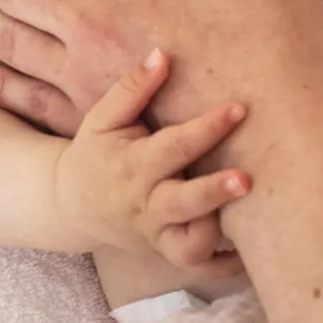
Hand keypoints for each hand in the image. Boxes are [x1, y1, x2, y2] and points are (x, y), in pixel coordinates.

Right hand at [53, 47, 249, 277]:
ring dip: (217, 233)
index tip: (238, 109)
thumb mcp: (104, 117)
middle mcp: (146, 204)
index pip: (173, 146)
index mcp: (134, 165)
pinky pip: (197, 268)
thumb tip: (162, 54)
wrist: (72, 204)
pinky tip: (250, 253)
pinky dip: (223, 266)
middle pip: (182, 203)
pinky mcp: (166, 253)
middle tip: (247, 179)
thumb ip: (132, 87)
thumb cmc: (97, 152)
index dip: (206, 128)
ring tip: (248, 219)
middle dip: (214, 193)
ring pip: (189, 246)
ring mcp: (157, 234)